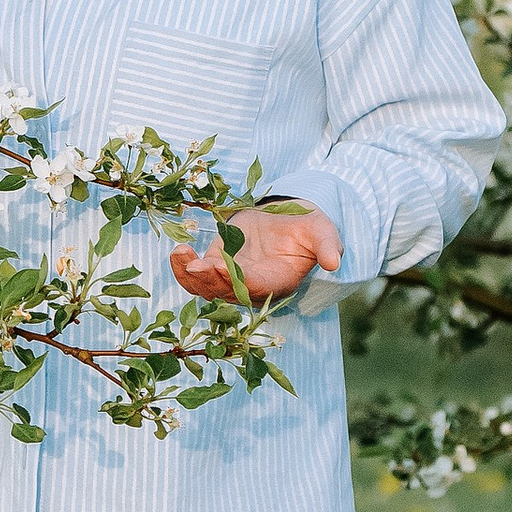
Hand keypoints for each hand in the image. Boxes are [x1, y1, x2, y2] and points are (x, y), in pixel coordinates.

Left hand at [170, 205, 341, 302]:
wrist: (288, 219)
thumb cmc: (307, 228)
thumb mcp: (322, 232)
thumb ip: (327, 246)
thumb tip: (334, 262)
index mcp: (278, 281)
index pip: (258, 287)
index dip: (240, 280)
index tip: (224, 267)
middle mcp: (253, 286)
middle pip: (227, 293)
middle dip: (210, 281)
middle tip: (196, 266)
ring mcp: (231, 277)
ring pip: (206, 288)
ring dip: (190, 277)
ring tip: (180, 257)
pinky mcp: (216, 263)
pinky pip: (196, 274)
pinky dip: (183, 267)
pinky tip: (177, 252)